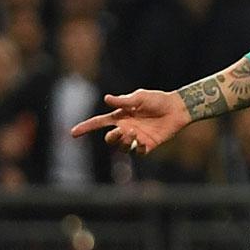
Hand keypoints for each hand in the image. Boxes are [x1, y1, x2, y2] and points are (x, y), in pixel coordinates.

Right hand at [69, 89, 190, 155]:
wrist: (176, 108)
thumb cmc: (157, 100)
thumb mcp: (139, 97)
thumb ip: (123, 101)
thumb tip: (106, 99)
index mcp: (120, 116)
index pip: (99, 123)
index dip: (86, 128)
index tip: (73, 133)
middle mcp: (126, 128)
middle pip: (109, 139)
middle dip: (112, 138)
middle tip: (122, 131)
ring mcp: (136, 138)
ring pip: (121, 148)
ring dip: (124, 142)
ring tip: (135, 133)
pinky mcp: (148, 145)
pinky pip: (137, 153)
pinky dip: (138, 149)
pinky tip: (143, 142)